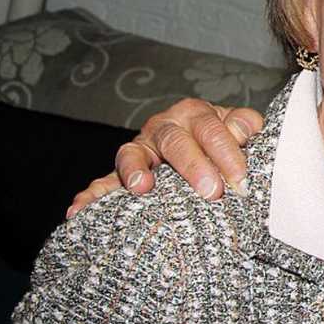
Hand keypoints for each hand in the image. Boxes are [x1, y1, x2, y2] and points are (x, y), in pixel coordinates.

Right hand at [66, 99, 262, 216]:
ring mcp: (141, 149)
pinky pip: (104, 182)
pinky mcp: (123, 172)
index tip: (240, 180)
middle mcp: (165, 127)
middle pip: (175, 142)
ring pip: (133, 154)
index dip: (227, 153)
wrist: (201, 142)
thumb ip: (245, 125)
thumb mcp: (239, 126)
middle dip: (193, 166)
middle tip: (210, 191)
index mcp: (195, 113)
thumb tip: (244, 131)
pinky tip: (79, 209)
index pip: (211, 129)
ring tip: (142, 187)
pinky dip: (92, 195)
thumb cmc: (224, 138)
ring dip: (135, 171)